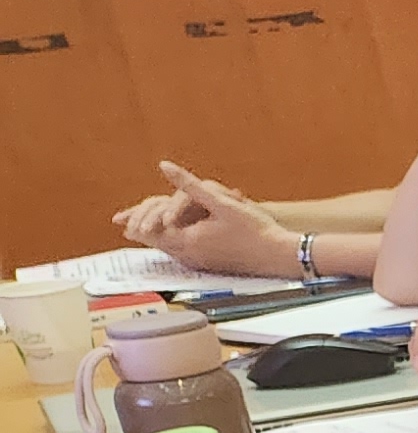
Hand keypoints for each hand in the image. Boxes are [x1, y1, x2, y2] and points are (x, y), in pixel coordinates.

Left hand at [121, 162, 294, 277]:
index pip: (148, 232)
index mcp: (188, 240)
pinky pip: (180, 255)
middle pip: (154, 243)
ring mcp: (199, 263)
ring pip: (166, 250)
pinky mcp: (208, 266)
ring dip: (154, 238)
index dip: (135, 222)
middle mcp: (189, 255)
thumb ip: (189, 185)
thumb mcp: (221, 202)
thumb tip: (165, 166)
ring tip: (143, 229)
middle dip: (141, 230)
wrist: (280, 255)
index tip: (121, 218)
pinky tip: (172, 239)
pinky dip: (169, 244)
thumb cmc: (255, 229)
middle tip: (126, 222)